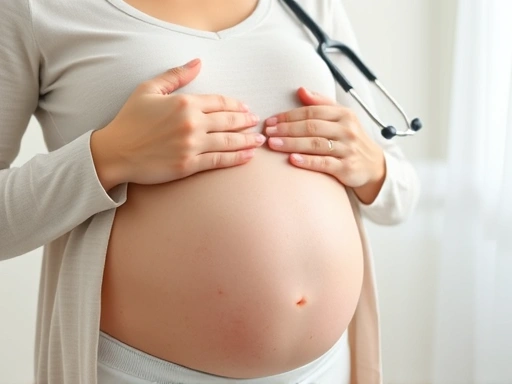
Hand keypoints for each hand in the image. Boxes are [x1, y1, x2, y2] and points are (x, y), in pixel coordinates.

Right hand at [91, 59, 265, 189]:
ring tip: (259, 140)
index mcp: (184, 103)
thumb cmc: (129, 120)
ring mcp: (191, 146)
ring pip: (228, 141)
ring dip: (248, 140)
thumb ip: (175, 75)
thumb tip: (198, 63)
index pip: (219, 102)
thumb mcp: (148, 90)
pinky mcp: (188, 165)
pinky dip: (237, 159)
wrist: (114, 152)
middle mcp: (192, 123)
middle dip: (246, 121)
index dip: (236, 105)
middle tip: (257, 122)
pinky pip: (219, 161)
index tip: (246, 108)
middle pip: (229, 121)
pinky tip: (248, 157)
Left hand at [265, 87, 385, 203]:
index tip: (271, 121)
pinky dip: (307, 161)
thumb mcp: (341, 117)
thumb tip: (300, 89)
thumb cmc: (350, 139)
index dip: (289, 115)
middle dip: (287, 129)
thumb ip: (320, 103)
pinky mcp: (347, 167)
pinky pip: (324, 163)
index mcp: (343, 114)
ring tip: (273, 144)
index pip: (312, 112)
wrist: (373, 165)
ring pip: (316, 144)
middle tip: (268, 132)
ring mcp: (347, 149)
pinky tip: (292, 160)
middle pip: (311, 127)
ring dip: (292, 143)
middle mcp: (346, 130)